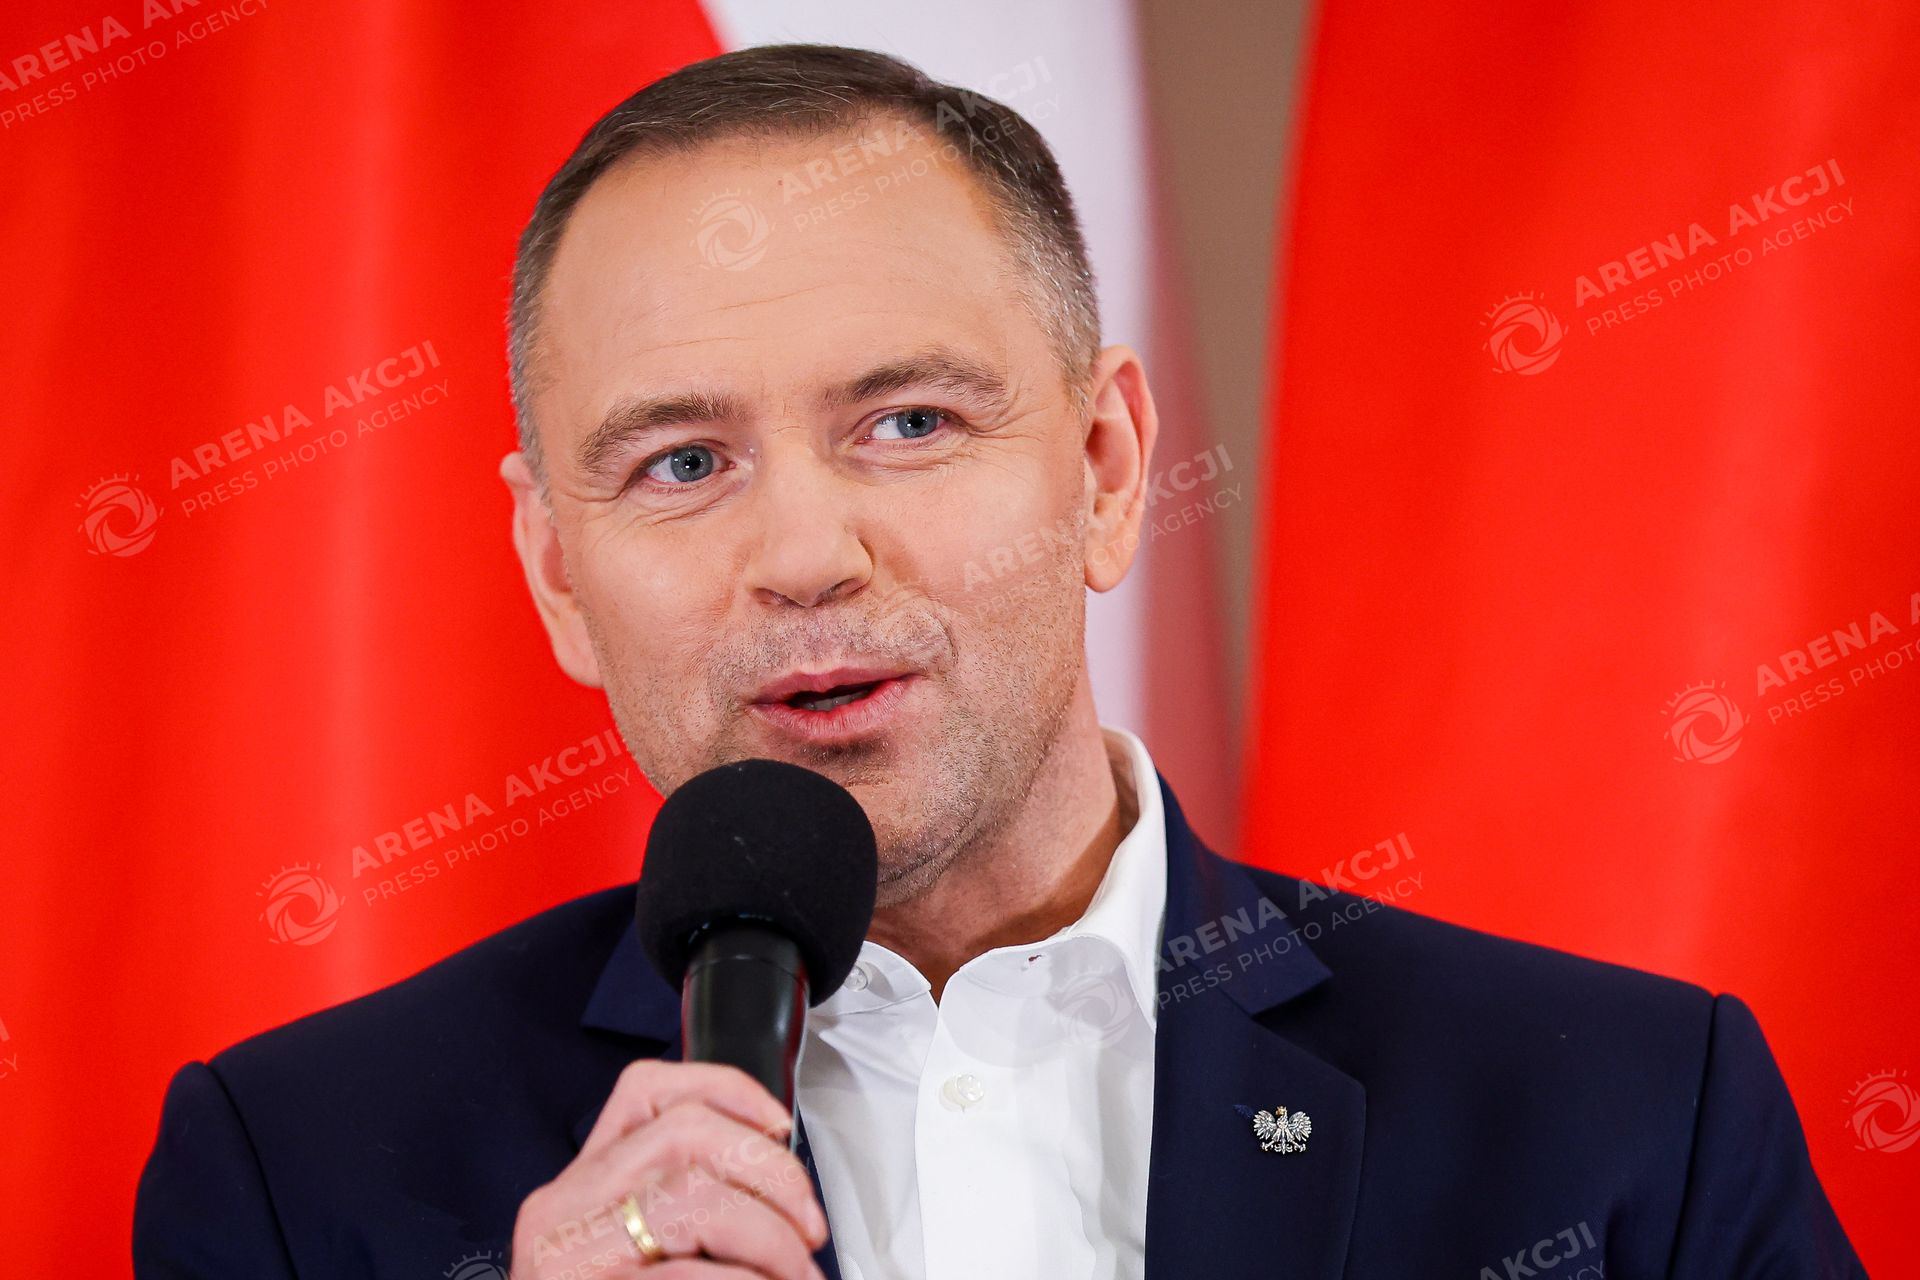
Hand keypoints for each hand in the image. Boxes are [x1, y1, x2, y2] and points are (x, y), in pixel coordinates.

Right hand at [511, 1061, 829, 1278]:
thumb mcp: (635, 1252)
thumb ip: (684, 1210)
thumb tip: (781, 1187)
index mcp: (579, 1188)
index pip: (645, 1093)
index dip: (726, 1092)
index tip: (780, 1128)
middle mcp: (562, 1211)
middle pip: (685, 1136)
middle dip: (771, 1175)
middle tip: (807, 1229)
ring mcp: (568, 1259)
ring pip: (694, 1196)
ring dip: (770, 1238)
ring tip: (794, 1276)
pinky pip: (686, 1274)